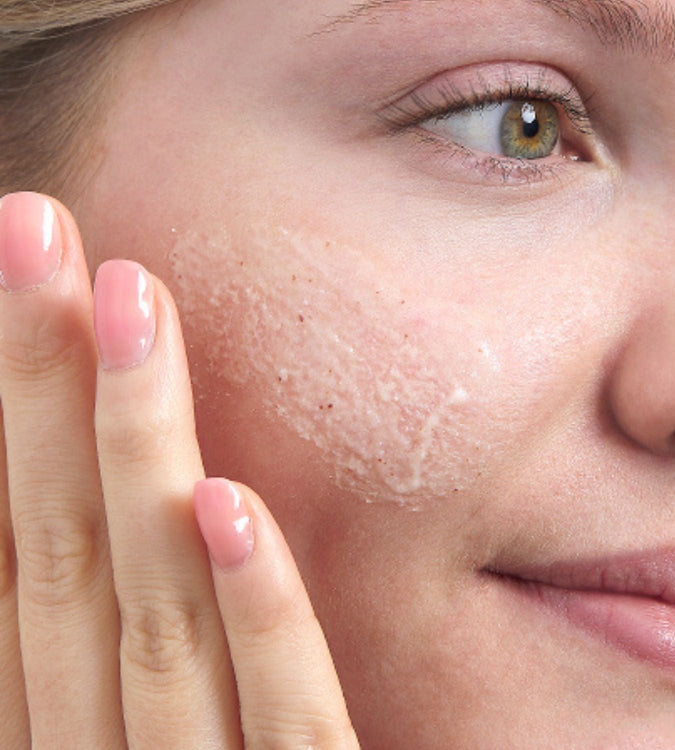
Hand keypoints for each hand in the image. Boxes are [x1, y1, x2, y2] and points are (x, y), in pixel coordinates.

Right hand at [0, 192, 359, 747]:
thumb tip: (136, 501)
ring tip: (125, 306)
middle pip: (59, 562)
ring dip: (133, 459)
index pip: (12, 559)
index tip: (9, 279)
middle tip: (37, 228)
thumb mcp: (125, 741)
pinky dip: (250, 621)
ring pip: (151, 618)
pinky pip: (282, 726)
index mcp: (51, 731)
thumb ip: (109, 654)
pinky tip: (229, 507)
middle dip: (36, 393)